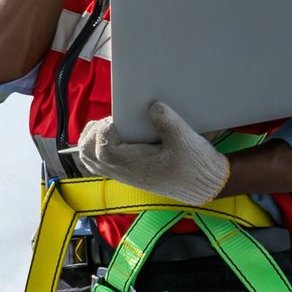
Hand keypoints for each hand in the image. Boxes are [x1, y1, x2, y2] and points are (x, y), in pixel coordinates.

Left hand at [75, 100, 228, 205]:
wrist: (204, 185)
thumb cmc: (195, 165)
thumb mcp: (186, 139)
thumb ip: (167, 120)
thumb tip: (152, 106)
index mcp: (133, 166)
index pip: (101, 147)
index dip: (105, 129)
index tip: (120, 118)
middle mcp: (123, 172)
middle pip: (87, 152)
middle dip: (92, 132)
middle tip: (112, 120)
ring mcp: (122, 174)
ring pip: (89, 159)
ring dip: (92, 139)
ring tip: (109, 125)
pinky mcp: (127, 173)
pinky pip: (98, 162)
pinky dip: (97, 147)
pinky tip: (113, 135)